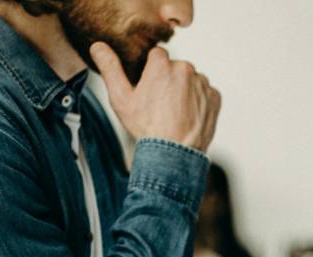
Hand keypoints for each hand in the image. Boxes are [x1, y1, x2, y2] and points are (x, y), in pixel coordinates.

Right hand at [91, 43, 220, 152]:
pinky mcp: (214, 97)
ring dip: (184, 91)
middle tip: (159, 105)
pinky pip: (204, 93)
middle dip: (168, 81)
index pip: (156, 55)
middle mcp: (185, 68)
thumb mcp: (121, 99)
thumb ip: (110, 69)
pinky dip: (198, 102)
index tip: (148, 88)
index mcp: (162, 64)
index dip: (150, 71)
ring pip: (190, 80)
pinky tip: (187, 117)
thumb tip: (97, 46)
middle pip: (174, 68)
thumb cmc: (146, 128)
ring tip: (174, 113)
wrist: (174, 154)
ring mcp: (202, 83)